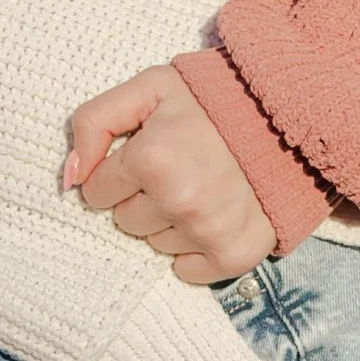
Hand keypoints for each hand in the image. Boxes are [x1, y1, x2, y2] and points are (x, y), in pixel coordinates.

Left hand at [63, 65, 277, 284]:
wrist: (291, 114)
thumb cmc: (215, 98)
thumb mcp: (150, 87)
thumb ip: (95, 120)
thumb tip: (68, 178)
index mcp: (152, 158)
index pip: (97, 192)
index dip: (117, 172)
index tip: (146, 156)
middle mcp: (178, 200)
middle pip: (125, 222)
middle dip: (142, 197)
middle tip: (178, 169)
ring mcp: (208, 231)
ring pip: (155, 245)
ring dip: (170, 222)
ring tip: (200, 188)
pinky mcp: (236, 254)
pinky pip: (188, 272)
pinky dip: (195, 251)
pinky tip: (212, 218)